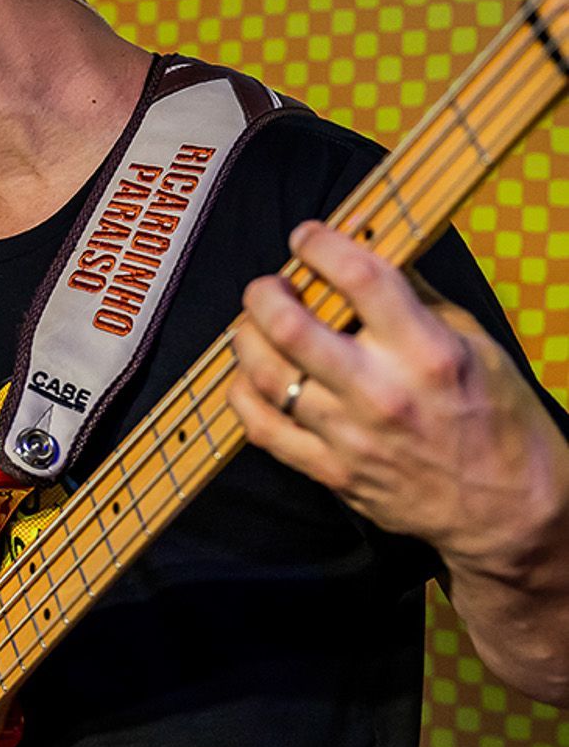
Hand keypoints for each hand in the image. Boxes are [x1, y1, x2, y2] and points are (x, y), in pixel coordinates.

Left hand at [229, 220, 567, 565]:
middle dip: (265, 293)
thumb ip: (417, 297)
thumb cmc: (496, 419)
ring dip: (247, 338)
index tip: (306, 237)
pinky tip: (251, 376)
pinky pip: (261, 429)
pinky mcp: (331, 472)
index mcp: (426, 351)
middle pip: (289, 327)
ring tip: (255, 325)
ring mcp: (350, 437)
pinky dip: (243, 394)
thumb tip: (370, 251)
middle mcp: (381, 392)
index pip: (358, 278)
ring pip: (263, 375)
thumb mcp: (476, 343)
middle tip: (269, 286)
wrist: (504, 510)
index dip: (319, 245)